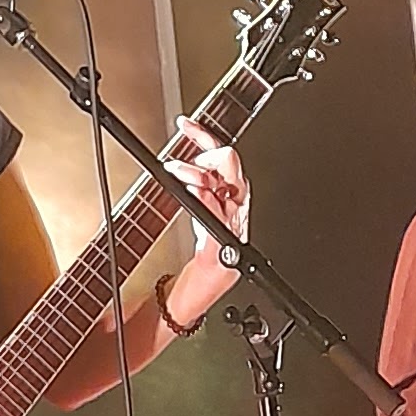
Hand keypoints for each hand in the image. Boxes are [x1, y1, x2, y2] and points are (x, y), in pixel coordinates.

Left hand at [155, 126, 247, 334]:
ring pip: (229, 188)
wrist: (202, 292)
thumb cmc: (202, 258)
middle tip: (180, 164)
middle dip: (206, 156)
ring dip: (202, 175)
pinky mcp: (224, 249)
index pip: (223, 159)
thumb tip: (186, 170)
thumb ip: (195, 195)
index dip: (205, 137)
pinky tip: (198, 192)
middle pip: (231, 167)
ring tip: (179, 174)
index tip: (186, 124)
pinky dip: (210, 202)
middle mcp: (236, 211)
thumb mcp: (197, 220)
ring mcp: (233, 229)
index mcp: (231, 201)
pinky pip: (222, 220)